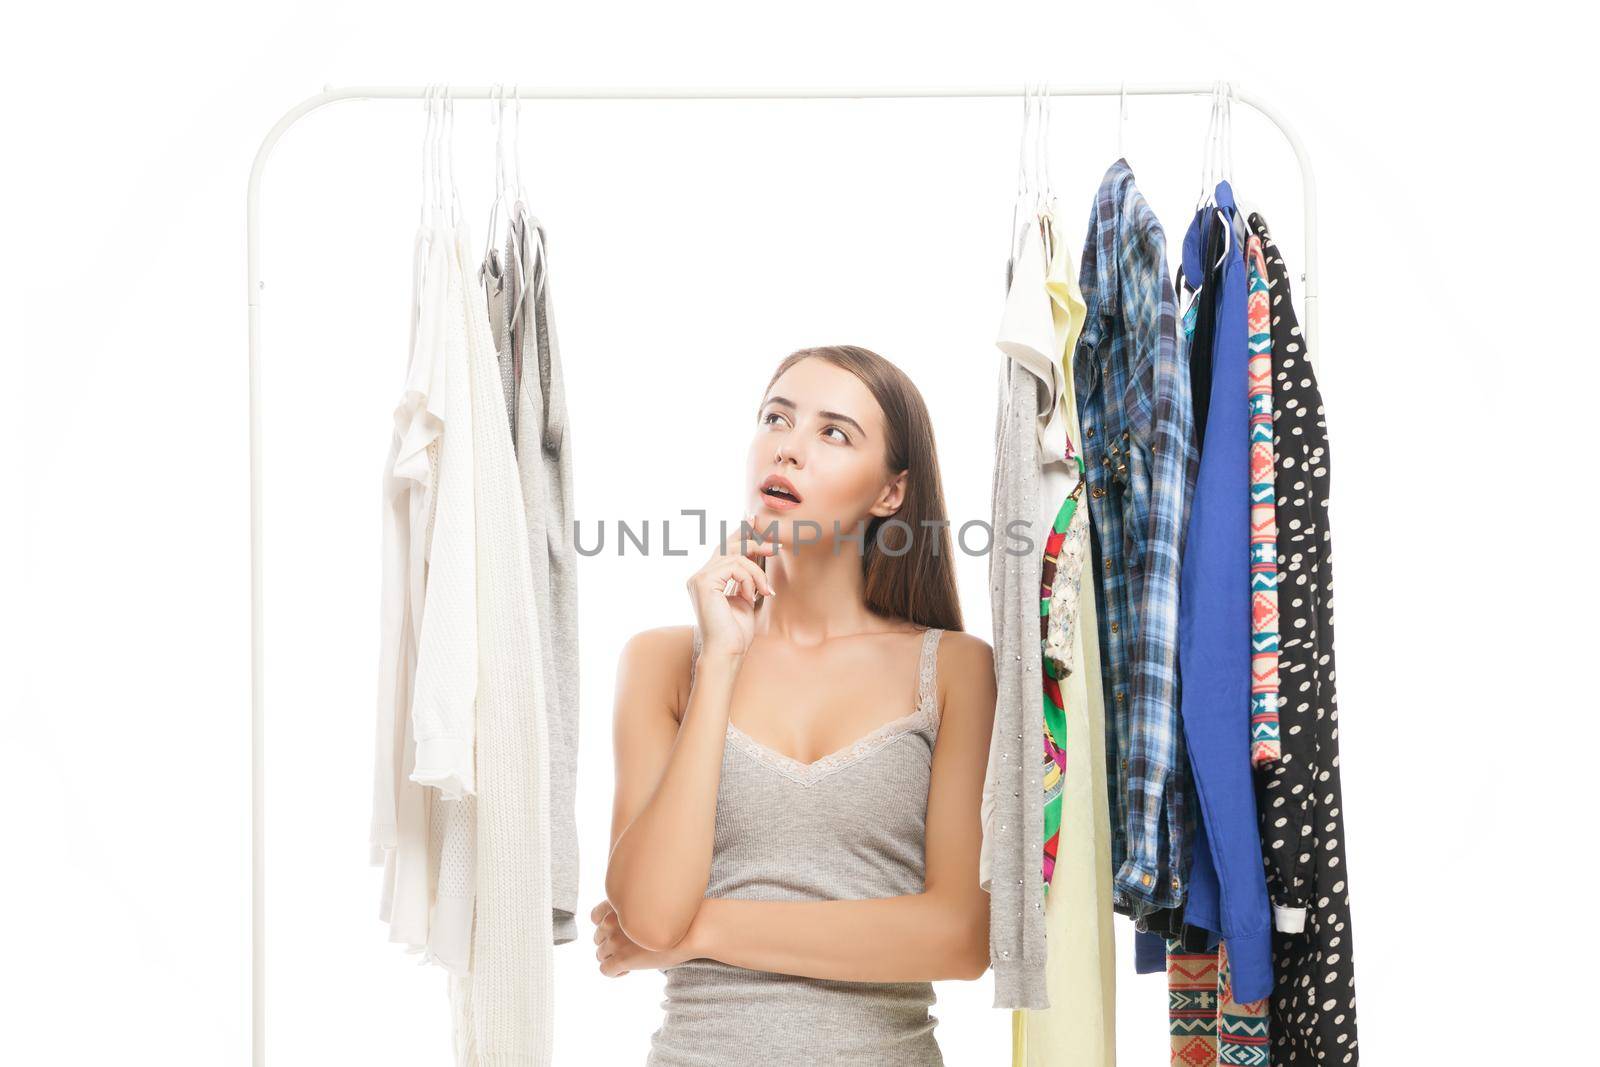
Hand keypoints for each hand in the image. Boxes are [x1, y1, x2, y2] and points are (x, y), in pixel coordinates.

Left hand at [591, 898, 697, 975]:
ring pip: (600, 954)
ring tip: (629, 960)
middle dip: (609, 944)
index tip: (617, 932)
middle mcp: (613, 921)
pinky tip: (627, 971)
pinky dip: (614, 972)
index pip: (595, 917)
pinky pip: (605, 970)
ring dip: (612, 958)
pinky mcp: (622, 960)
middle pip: (597, 937)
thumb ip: (635, 911)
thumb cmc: (679, 917)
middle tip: (626, 948)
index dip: (604, 927)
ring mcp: (616, 941)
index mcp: (619, 905)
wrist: (692, 931)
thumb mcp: (652, 904)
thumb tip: (633, 922)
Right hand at [687, 516, 775, 658]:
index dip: (739, 531)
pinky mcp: (703, 582)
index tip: (753, 517)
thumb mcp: (748, 596)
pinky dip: (749, 579)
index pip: (724, 548)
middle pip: (727, 544)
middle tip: (774, 546)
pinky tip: (752, 596)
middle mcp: (700, 576)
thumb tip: (762, 551)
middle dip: (753, 541)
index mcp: (708, 579)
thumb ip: (750, 575)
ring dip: (757, 572)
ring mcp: (699, 578)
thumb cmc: (737, 632)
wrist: (728, 651)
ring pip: (735, 556)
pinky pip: (734, 566)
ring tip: (765, 591)